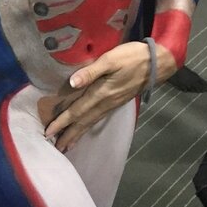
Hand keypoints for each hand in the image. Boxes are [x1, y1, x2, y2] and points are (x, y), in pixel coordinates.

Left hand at [42, 40, 175, 151]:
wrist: (157, 63)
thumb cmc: (132, 58)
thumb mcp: (110, 60)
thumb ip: (90, 72)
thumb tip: (72, 83)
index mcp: (101, 94)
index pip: (76, 111)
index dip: (62, 122)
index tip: (48, 133)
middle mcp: (105, 103)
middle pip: (83, 122)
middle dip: (68, 135)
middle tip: (55, 148)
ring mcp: (112, 104)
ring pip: (91, 122)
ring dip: (77, 134)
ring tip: (66, 145)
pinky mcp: (117, 102)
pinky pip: (98, 118)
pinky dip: (88, 126)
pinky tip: (84, 128)